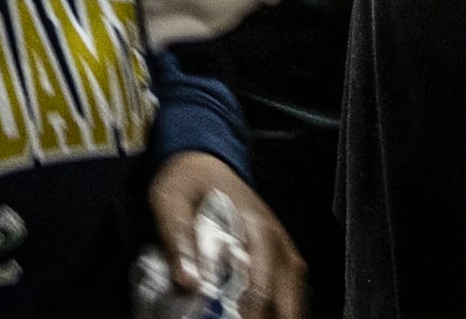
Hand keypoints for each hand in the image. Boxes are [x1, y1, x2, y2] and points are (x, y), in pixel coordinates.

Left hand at [148, 153, 302, 318]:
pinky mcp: (281, 256)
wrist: (203, 162)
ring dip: (276, 314)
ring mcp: (283, 249)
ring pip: (294, 298)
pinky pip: (291, 291)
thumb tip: (188, 282)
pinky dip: (280, 309)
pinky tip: (264, 316)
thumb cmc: (188, 181)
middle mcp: (276, 240)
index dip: (249, 312)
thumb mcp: (171, 202)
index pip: (260, 284)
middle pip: (285, 298)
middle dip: (266, 318)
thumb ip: (179, 240)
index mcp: (254, 226)